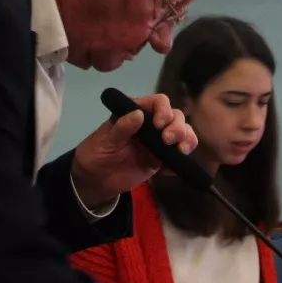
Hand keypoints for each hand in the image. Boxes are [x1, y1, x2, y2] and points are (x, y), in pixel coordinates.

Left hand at [71, 93, 198, 206]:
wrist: (95, 179)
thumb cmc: (96, 153)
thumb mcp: (105, 141)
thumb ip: (121, 128)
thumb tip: (138, 114)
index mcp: (136, 112)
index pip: (158, 102)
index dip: (164, 110)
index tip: (159, 124)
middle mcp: (151, 124)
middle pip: (175, 117)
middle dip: (178, 126)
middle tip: (169, 140)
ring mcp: (158, 142)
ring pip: (182, 134)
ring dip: (186, 139)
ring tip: (181, 151)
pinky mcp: (160, 161)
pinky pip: (177, 158)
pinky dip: (181, 161)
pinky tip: (174, 168)